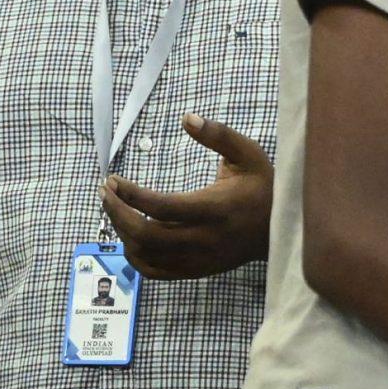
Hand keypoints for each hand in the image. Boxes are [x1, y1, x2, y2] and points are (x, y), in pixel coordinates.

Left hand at [100, 115, 272, 278]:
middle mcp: (206, 239)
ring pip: (146, 254)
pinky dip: (134, 255)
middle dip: (117, 214)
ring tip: (115, 208)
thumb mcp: (249, 155)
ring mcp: (200, 259)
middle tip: (106, 193)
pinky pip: (154, 271)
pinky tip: (129, 236)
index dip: (131, 195)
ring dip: (122, 232)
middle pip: (147, 235)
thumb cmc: (261, 187)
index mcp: (217, 209)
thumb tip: (186, 118)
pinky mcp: (196, 270)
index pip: (163, 207)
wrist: (281, 231)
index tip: (113, 179)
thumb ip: (220, 135)